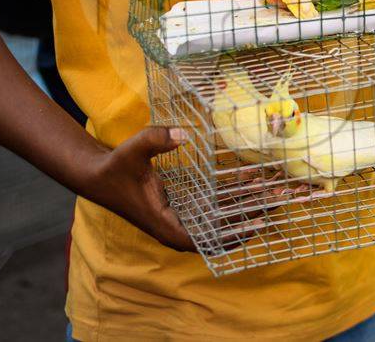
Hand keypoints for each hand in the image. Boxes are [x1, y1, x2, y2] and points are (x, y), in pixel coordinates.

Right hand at [83, 127, 324, 252]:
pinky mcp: (180, 208)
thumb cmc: (115, 167)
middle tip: (277, 200)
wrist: (97, 174)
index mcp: (166, 225)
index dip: (233, 235)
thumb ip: (155, 140)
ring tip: (271, 190)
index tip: (258, 226)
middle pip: (219, 228)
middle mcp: (175, 226)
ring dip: (243, 204)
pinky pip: (211, 207)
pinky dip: (230, 196)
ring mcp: (178, 218)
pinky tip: (249, 179)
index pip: (205, 240)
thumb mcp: (134, 151)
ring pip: (218, 217)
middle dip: (248, 215)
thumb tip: (183, 134)